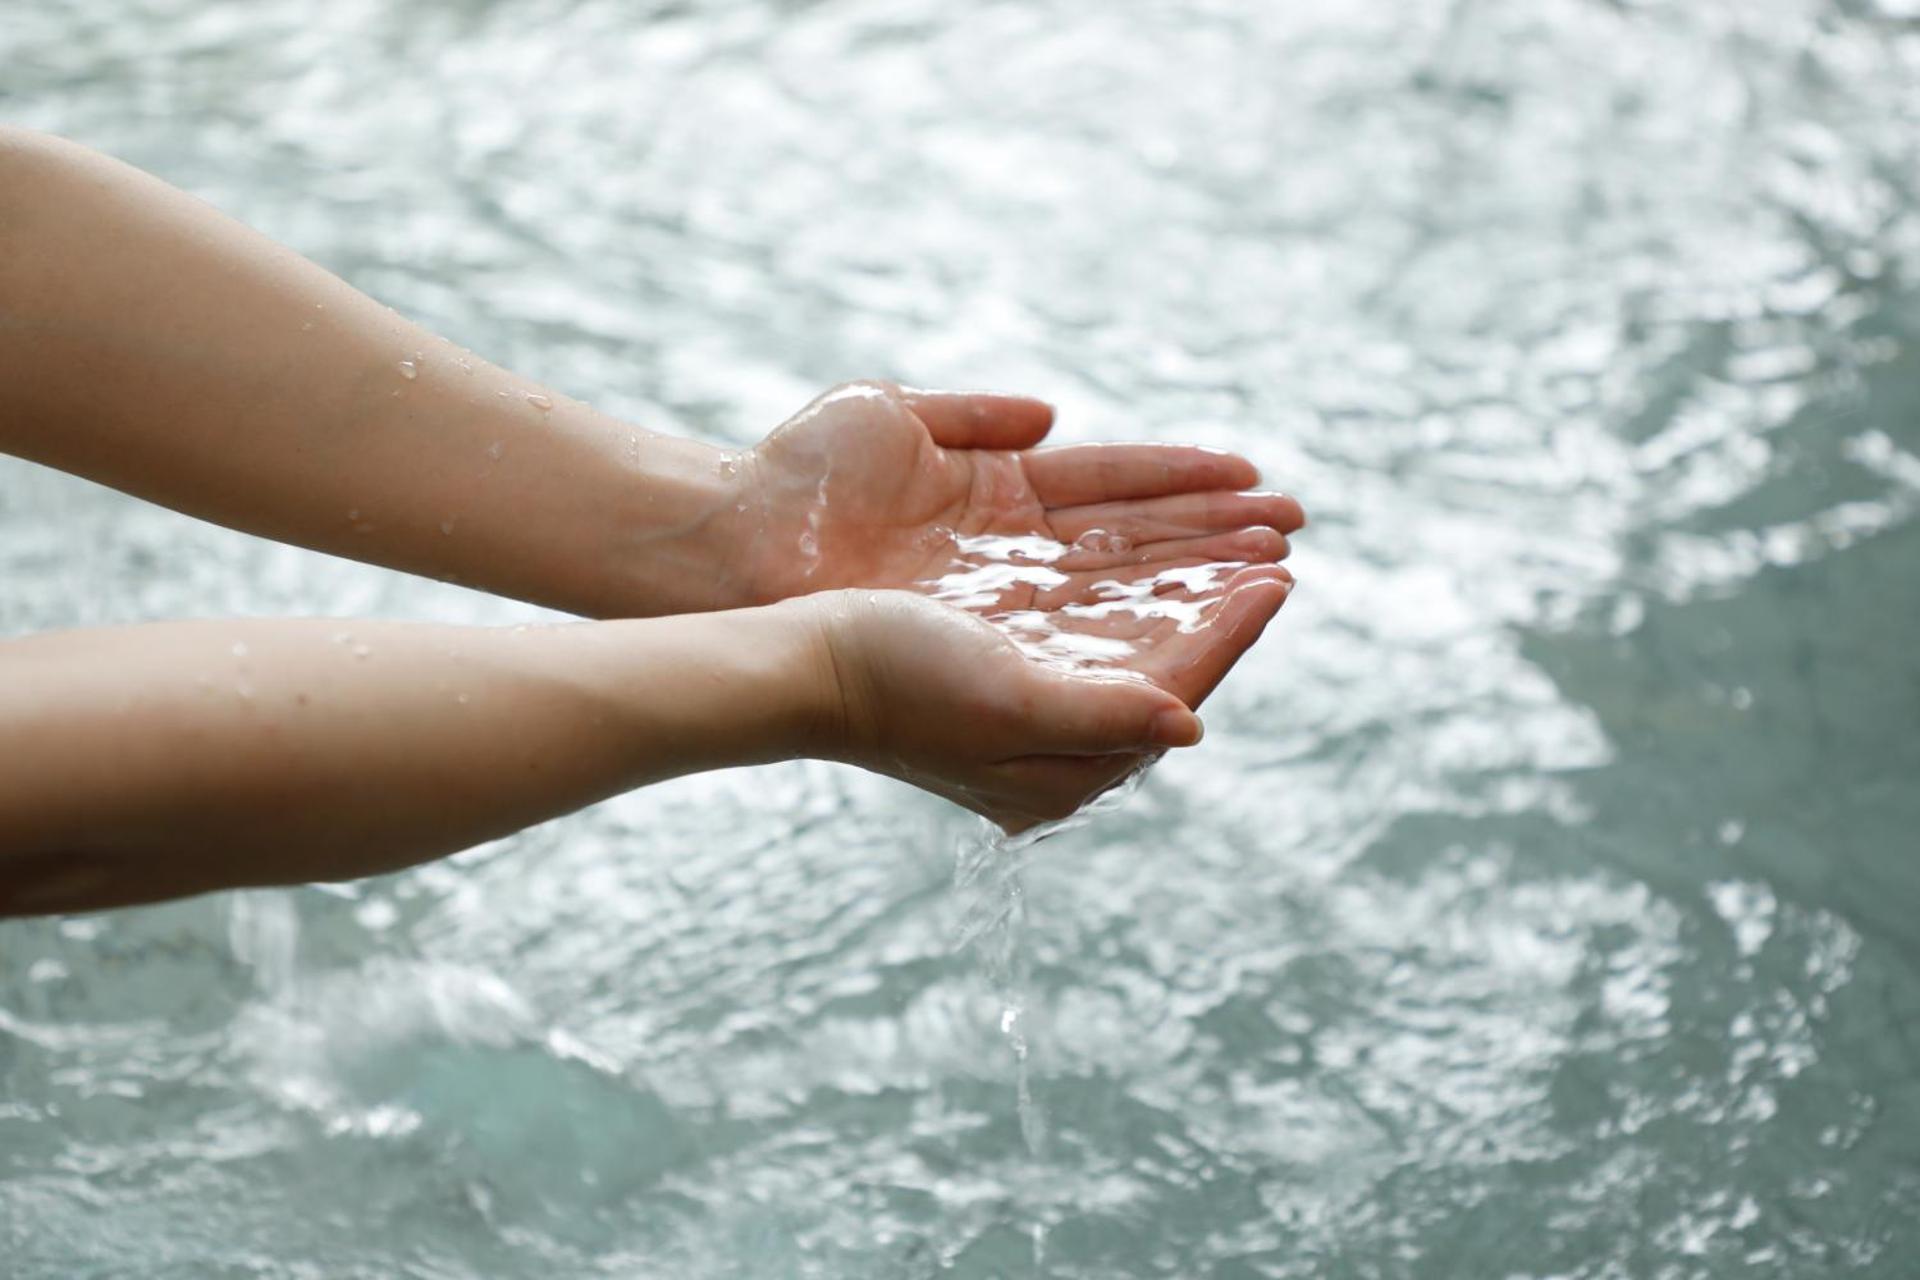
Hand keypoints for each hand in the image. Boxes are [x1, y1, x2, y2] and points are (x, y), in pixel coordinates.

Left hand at [732, 381, 1303, 608]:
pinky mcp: (993, 644)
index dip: (1183, 480)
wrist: (732, 549)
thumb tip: (1052, 418)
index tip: (1255, 478)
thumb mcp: (889, 417)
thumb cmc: (798, 477)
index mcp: (997, 491)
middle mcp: (1011, 551)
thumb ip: (974, 414)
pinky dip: (1151, 620)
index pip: (1112, 485)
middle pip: (1135, 540)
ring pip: (1126, 583)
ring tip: (1278, 565)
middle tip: (1296, 529)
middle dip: (1215, 534)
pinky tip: (1211, 610)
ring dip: (1202, 573)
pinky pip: (1087, 629)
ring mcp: (1004, 598)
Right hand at [794, 576, 1290, 831]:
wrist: (798, 663)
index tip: (1276, 581)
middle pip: (1163, 662)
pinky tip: (1161, 550)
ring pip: (1134, 632)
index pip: (1170, 693)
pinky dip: (1136, 579)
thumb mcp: (1005, 704)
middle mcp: (1055, 740)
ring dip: (1189, 584)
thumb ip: (1100, 718)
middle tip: (1280, 548)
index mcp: (1062, 770)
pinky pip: (1092, 614)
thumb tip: (1187, 726)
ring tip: (1244, 543)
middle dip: (1222, 606)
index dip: (1228, 636)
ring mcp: (1030, 696)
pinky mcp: (1003, 656)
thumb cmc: (893, 686)